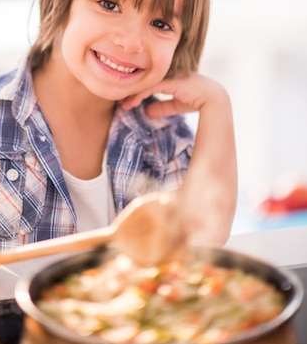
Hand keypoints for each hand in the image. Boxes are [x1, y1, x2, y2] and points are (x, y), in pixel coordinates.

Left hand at [120, 71, 228, 117]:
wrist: (213, 98)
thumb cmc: (197, 100)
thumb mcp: (176, 105)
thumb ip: (163, 107)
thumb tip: (148, 112)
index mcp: (167, 76)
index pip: (147, 82)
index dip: (137, 92)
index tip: (126, 102)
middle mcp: (166, 73)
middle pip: (143, 80)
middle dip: (131, 91)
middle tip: (121, 103)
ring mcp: (168, 75)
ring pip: (145, 83)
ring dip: (134, 94)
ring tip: (124, 105)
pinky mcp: (170, 80)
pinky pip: (151, 87)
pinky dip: (140, 95)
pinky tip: (133, 103)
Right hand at [123, 72, 236, 245]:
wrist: (201, 258)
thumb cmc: (180, 244)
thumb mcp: (158, 227)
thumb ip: (146, 217)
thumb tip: (121, 216)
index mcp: (216, 158)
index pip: (214, 99)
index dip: (179, 85)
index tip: (144, 94)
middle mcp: (222, 150)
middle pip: (206, 90)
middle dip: (168, 85)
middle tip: (133, 98)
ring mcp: (218, 149)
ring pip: (202, 97)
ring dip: (169, 93)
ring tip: (137, 104)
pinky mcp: (210, 152)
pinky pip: (198, 110)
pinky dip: (174, 104)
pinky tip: (151, 114)